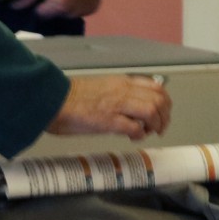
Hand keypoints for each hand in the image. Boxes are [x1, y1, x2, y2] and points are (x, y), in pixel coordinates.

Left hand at [15, 0, 105, 19]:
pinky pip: (79, 10)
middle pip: (54, 15)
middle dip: (52, 5)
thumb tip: (14, 7)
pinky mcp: (93, 8)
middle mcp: (73, 14)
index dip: (38, 3)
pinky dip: (77, 4)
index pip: (40, 14)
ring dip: (65, 6)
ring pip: (67, 14)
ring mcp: (85, 11)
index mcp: (59, 6)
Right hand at [51, 74, 170, 140]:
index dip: (164, 102)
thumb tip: (132, 110)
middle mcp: (122, 91)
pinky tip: (134, 137)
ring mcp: (116, 105)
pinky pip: (135, 127)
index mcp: (121, 82)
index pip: (156, 87)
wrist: (53, 100)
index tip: (163, 112)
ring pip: (151, 110)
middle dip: (164, 116)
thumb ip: (119, 96)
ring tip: (148, 132)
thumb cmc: (71, 97)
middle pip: (159, 99)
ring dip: (155, 125)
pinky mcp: (109, 120)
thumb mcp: (102, 88)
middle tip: (159, 127)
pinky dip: (139, 134)